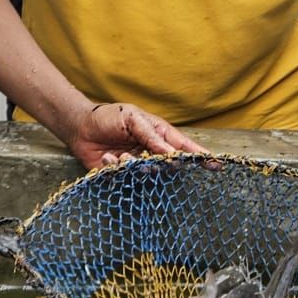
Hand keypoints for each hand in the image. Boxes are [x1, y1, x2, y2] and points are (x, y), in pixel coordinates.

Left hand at [64, 101, 207, 168]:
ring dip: (135, 166)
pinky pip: (125, 180)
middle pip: (169, 166)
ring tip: (121, 155)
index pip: (184, 147)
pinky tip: (107, 156)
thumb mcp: (132, 118)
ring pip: (148, 175)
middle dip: (160, 165)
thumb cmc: (109, 117)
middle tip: (147, 159)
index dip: (200, 156)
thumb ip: (151, 135)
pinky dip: (115, 168)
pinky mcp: (121, 176)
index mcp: (158, 135)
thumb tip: (170, 153)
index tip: (217, 164)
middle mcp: (151, 152)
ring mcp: (137, 165)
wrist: (80, 127)